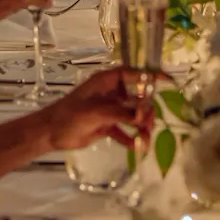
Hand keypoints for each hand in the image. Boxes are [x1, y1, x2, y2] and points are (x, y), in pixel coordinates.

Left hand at [38, 68, 157, 150]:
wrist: (51, 132)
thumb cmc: (71, 115)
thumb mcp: (97, 111)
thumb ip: (121, 113)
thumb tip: (143, 115)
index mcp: (107, 81)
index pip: (134, 73)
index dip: (151, 76)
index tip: (168, 81)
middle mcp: (111, 93)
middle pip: (137, 97)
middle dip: (146, 110)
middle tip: (149, 123)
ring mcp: (109, 109)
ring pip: (132, 115)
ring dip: (141, 126)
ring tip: (144, 140)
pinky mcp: (106, 124)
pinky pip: (124, 130)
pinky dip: (131, 137)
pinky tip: (137, 146)